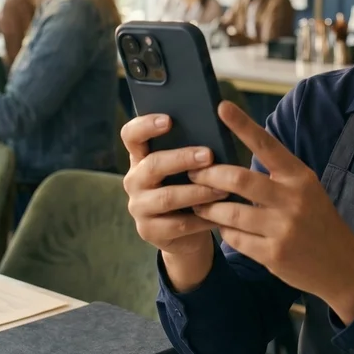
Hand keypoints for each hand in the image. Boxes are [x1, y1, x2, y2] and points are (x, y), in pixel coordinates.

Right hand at [121, 114, 229, 285]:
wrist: (184, 233)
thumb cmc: (189, 188)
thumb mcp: (186, 169)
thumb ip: (191, 151)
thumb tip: (216, 134)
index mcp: (140, 157)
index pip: (131, 135)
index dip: (146, 125)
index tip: (170, 120)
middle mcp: (134, 180)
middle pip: (153, 165)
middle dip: (182, 159)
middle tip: (209, 155)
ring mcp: (138, 207)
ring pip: (167, 197)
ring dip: (198, 192)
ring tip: (222, 188)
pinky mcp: (149, 231)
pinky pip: (179, 224)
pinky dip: (202, 218)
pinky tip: (221, 213)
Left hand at [189, 102, 353, 322]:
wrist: (342, 265)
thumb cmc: (317, 220)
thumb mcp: (306, 190)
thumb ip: (276, 175)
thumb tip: (233, 163)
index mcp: (300, 177)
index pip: (267, 145)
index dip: (243, 125)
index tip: (222, 107)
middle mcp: (292, 199)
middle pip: (238, 179)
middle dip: (208, 174)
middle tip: (192, 172)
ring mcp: (283, 228)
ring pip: (229, 211)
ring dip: (208, 206)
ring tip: (198, 202)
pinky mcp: (273, 254)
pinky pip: (234, 237)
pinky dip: (223, 230)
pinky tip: (221, 227)